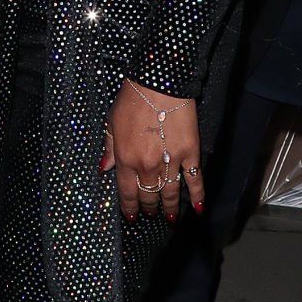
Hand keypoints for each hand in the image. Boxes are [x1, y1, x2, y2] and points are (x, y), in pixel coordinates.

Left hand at [101, 78, 203, 224]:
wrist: (159, 84)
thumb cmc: (133, 99)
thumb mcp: (111, 122)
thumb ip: (109, 148)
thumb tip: (103, 169)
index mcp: (125, 159)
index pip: (127, 193)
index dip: (129, 207)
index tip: (131, 216)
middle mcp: (147, 166)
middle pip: (148, 195)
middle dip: (148, 207)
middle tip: (150, 213)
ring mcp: (170, 162)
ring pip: (170, 193)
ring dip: (169, 208)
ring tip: (169, 217)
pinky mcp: (190, 153)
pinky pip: (195, 179)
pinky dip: (197, 195)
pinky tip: (198, 208)